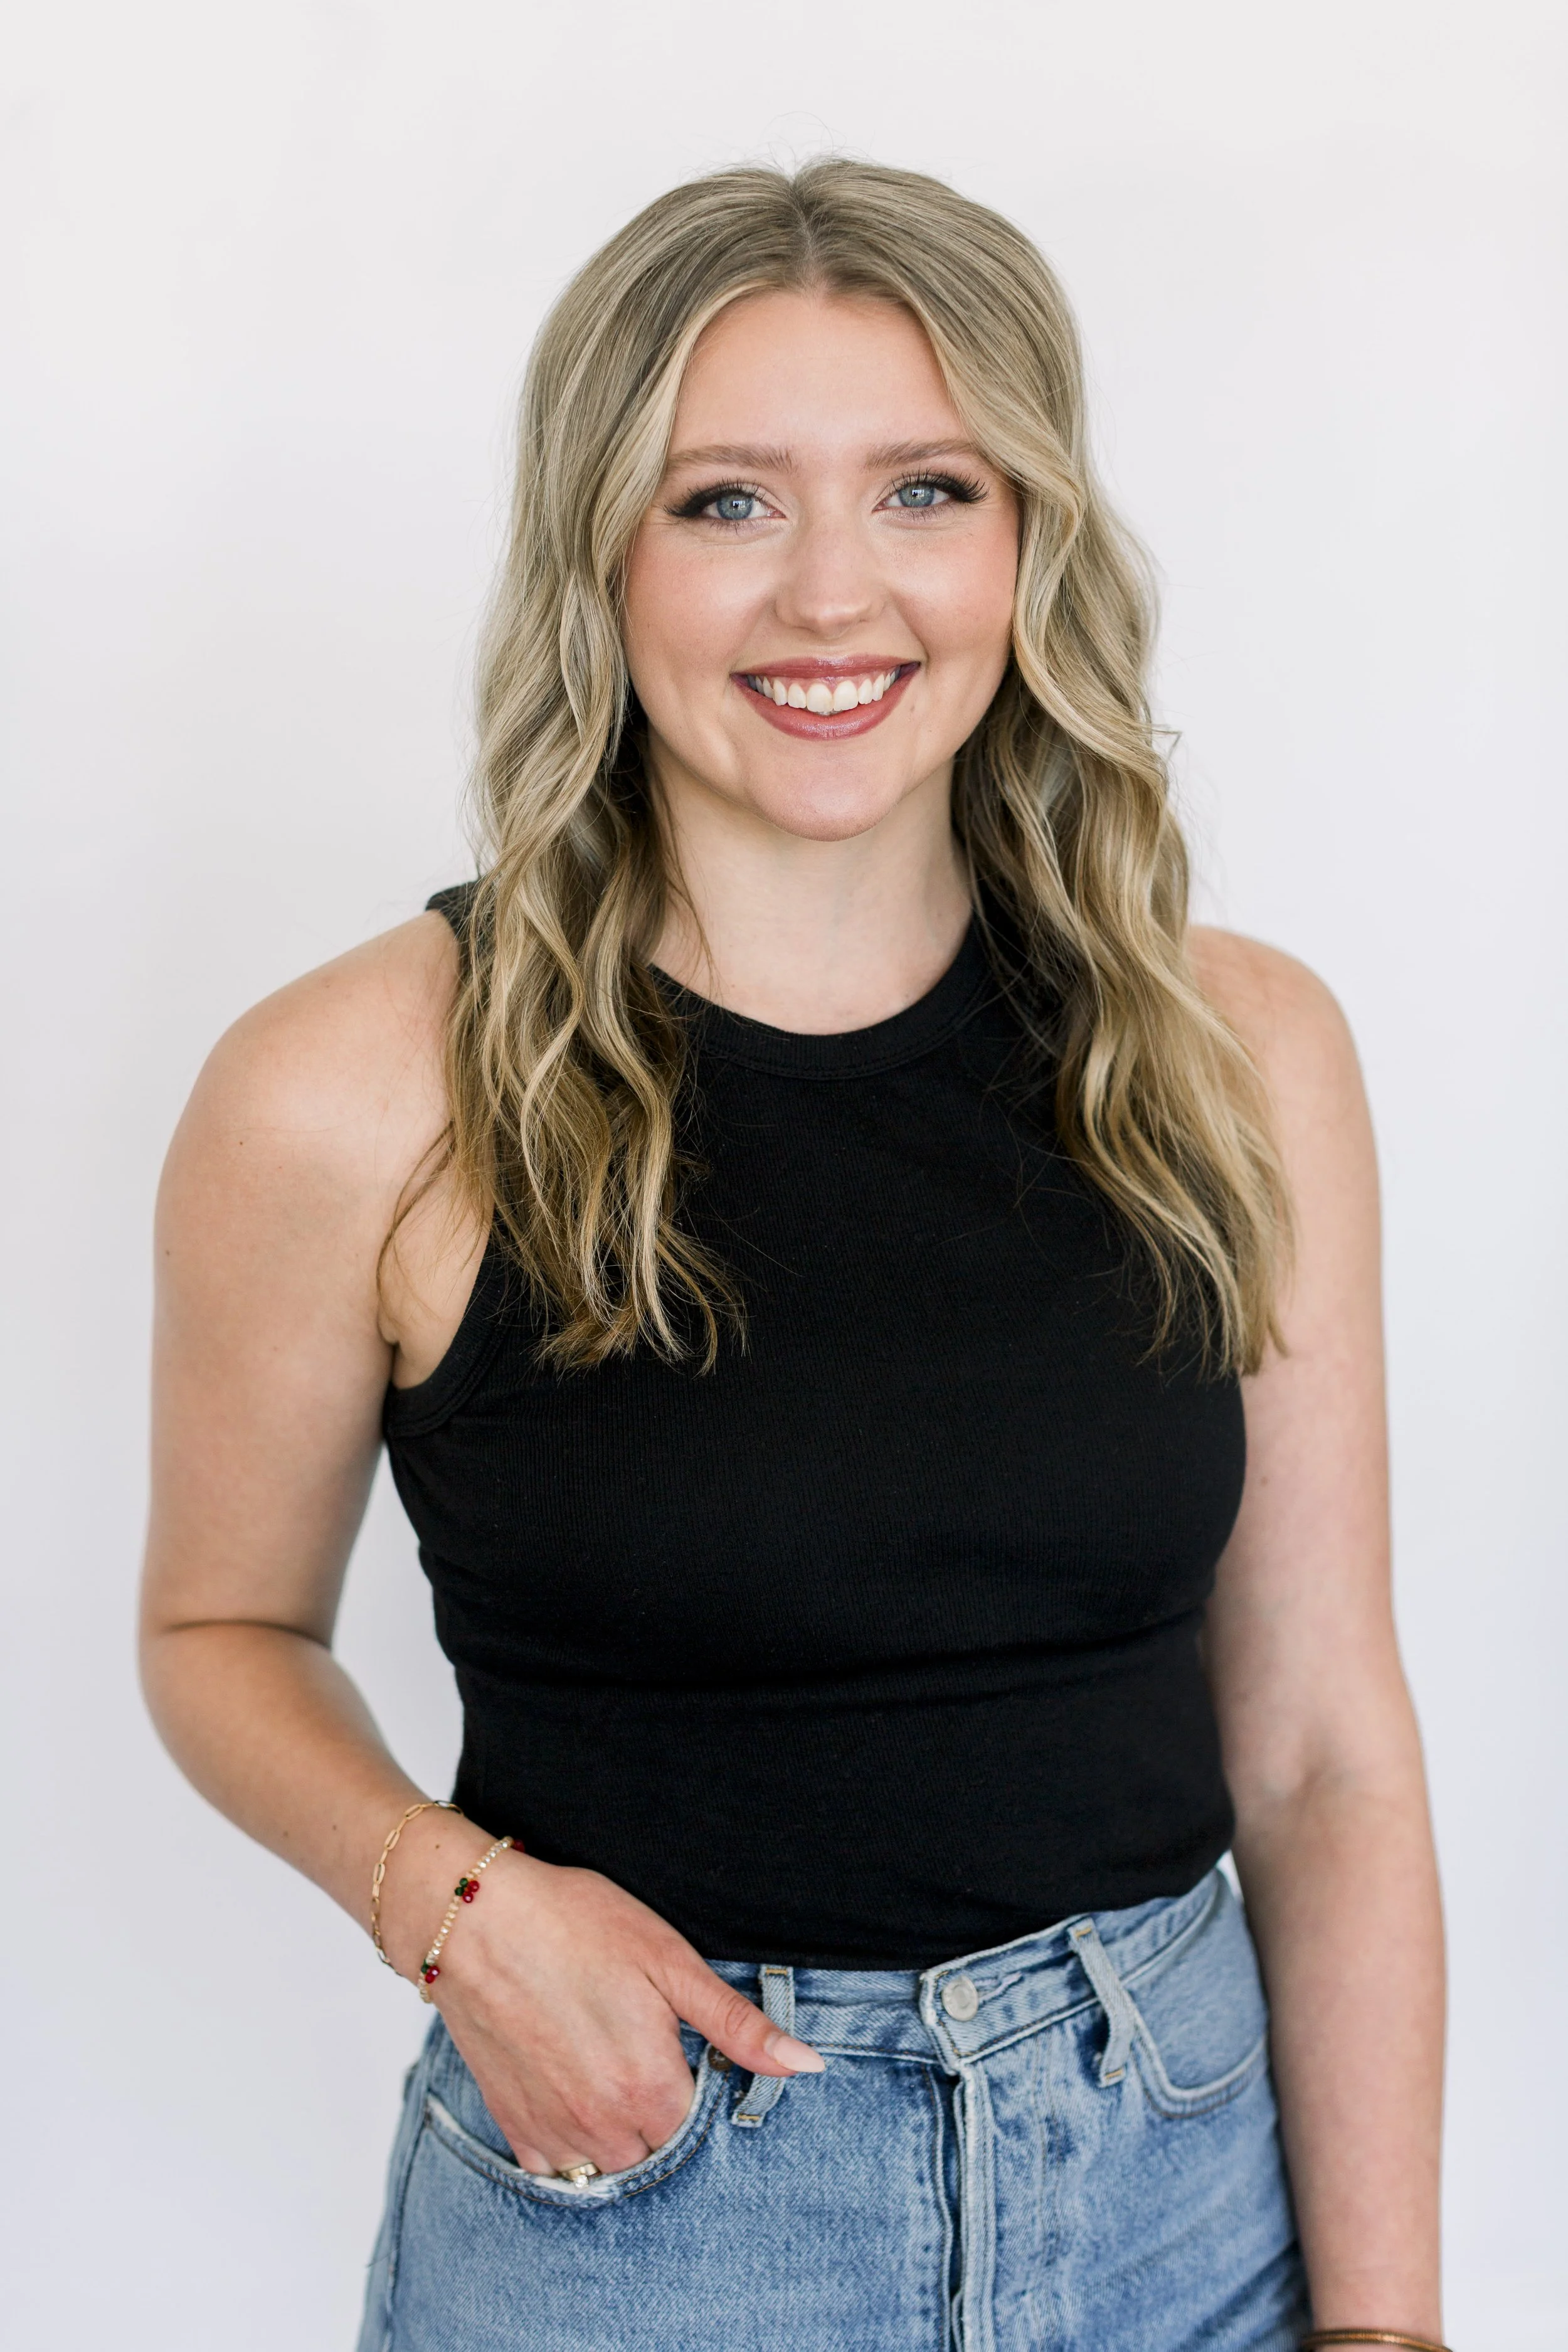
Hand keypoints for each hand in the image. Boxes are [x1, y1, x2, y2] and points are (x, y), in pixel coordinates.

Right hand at [381, 1828, 823, 2176]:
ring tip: (614, 2068)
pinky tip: (577, 2089)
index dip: (705, 2089)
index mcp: (650, 2087)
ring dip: (624, 2134)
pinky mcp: (515, 2127)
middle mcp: (603, 2126)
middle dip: (667, 2114)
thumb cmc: (574, 1924)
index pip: (705, 2129)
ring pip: (611, 2167)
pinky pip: (560, 2167)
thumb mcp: (669, 1961)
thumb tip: (805, 2066)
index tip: (690, 2054)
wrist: (474, 1919)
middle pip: (660, 2154)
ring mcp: (554, 2132)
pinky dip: (576, 2142)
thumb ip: (737, 2025)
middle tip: (649, 2053)